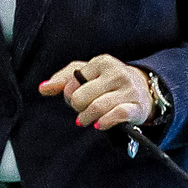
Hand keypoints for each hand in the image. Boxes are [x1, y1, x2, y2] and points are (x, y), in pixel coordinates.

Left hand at [40, 55, 157, 130]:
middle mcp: (116, 73)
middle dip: (78, 107)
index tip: (76, 98)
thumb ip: (63, 79)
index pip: (73, 82)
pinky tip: (100, 125)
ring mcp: (129, 90)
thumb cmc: (108, 82)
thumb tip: (43, 88)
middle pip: (82, 97)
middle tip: (82, 110)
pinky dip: (104, 122)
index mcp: (102, 62)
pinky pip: (116, 115)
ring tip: (87, 120)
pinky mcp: (137, 107)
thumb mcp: (86, 74)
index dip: (69, 94)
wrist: (144, 90)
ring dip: (87, 118)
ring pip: (97, 107)